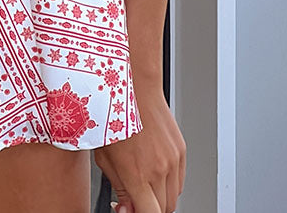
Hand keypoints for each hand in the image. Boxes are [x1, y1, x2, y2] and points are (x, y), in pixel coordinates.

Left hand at [94, 81, 185, 212]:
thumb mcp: (105, 155)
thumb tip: (126, 208)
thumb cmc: (114, 114)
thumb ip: (119, 186)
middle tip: (134, 197)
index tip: (129, 210)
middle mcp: (159, 169)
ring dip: (160, 197)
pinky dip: (169, 183)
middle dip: (149, 207)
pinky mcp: (181, 151)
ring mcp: (173, 160)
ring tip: (143, 181)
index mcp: (137, 173)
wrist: (135, 86)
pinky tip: (154, 170)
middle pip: (163, 210)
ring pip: (174, 197)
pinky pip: (179, 181)